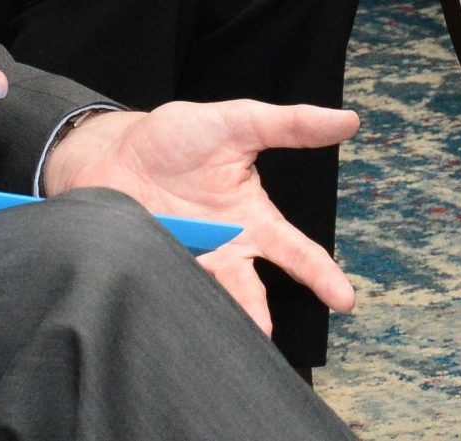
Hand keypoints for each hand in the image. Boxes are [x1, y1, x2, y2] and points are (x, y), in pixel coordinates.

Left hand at [42, 101, 360, 333]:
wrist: (112, 151)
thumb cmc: (178, 137)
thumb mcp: (238, 123)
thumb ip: (290, 125)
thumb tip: (347, 120)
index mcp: (252, 219)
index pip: (295, 252)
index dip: (321, 275)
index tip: (344, 300)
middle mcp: (225, 249)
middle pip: (250, 290)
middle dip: (260, 315)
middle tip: (268, 339)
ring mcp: (188, 261)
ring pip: (209, 298)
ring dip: (213, 316)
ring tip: (217, 332)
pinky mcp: (151, 267)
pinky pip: (167, 290)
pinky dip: (173, 302)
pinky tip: (176, 316)